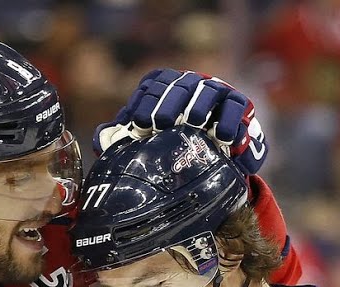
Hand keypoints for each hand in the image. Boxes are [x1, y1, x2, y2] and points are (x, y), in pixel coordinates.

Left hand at [94, 69, 268, 176]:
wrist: (212, 150)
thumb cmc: (172, 138)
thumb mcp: (148, 135)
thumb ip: (124, 135)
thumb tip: (100, 141)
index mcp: (165, 84)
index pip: (154, 85)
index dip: (146, 103)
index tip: (139, 124)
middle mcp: (191, 82)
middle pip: (180, 85)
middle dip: (170, 103)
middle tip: (161, 124)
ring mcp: (216, 90)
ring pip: (209, 91)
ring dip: (200, 106)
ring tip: (194, 123)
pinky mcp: (239, 105)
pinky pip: (236, 108)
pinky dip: (232, 121)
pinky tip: (224, 138)